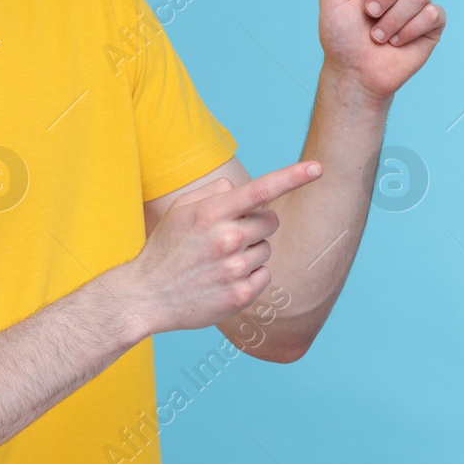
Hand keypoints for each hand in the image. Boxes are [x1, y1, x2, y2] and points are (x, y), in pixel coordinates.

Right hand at [119, 161, 322, 336]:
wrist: (146, 296)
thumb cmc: (166, 249)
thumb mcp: (181, 211)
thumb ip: (213, 194)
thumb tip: (240, 192)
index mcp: (212, 213)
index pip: (260, 190)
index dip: (292, 177)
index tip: (318, 168)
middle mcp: (227, 239)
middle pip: (271, 221)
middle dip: (257, 225)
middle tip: (228, 237)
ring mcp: (235, 269)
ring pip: (267, 249)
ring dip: (251, 252)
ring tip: (220, 262)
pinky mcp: (241, 295)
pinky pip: (265, 275)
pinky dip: (251, 276)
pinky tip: (225, 280)